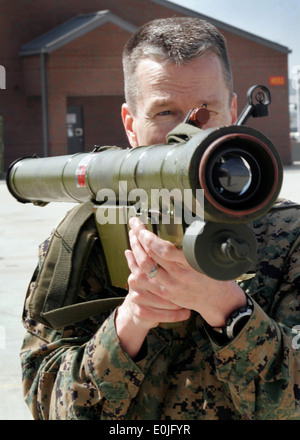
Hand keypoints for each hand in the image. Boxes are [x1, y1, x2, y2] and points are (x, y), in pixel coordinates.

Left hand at [126, 217, 246, 326]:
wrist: (217, 301)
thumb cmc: (214, 274)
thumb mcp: (208, 258)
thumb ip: (193, 246)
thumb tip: (180, 223)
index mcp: (191, 265)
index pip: (164, 251)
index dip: (149, 238)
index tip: (142, 226)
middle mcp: (178, 277)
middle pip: (149, 258)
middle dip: (138, 239)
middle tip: (134, 225)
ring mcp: (170, 287)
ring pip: (143, 269)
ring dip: (134, 250)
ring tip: (132, 236)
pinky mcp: (165, 294)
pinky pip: (143, 281)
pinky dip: (133, 265)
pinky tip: (130, 254)